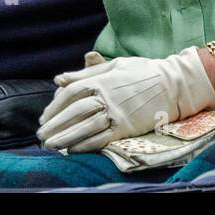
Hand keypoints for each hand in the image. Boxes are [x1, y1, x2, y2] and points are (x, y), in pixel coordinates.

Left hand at [37, 49, 214, 152]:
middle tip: (40, 134)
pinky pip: (102, 138)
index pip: (72, 92)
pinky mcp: (127, 127)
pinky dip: (85, 145)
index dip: (55, 105)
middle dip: (55, 124)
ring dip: (65, 137)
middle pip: (74, 111)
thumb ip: (87, 73)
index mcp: (103, 79)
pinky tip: (71, 149)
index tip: (44, 116)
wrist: (174, 84)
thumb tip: (58, 79)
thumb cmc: (144, 71)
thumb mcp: (115, 65)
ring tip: (50, 145)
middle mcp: (108, 96)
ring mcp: (117, 113)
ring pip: (85, 127)